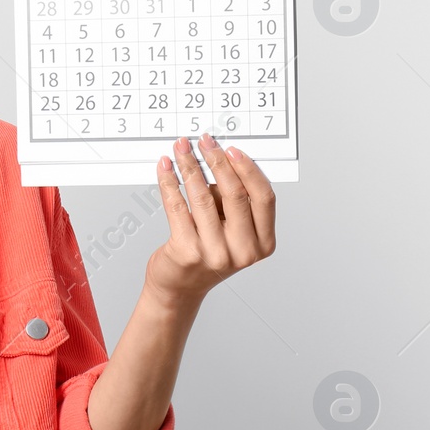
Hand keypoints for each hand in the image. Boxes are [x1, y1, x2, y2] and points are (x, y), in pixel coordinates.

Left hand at [146, 132, 276, 305]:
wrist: (180, 287)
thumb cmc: (208, 253)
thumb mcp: (233, 231)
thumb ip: (234, 203)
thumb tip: (219, 159)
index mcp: (262, 243)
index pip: (264, 198)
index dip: (249, 169)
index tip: (232, 150)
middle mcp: (242, 251)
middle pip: (235, 194)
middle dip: (217, 161)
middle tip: (205, 142)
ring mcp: (215, 253)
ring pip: (203, 197)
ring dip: (190, 166)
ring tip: (181, 149)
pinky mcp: (187, 252)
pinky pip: (177, 207)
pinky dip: (170, 183)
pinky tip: (166, 168)